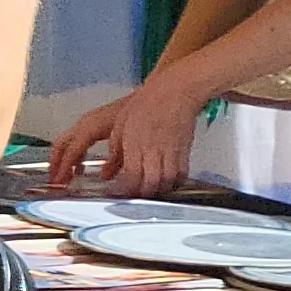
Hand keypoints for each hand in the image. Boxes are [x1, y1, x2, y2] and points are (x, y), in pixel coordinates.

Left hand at [52, 77, 210, 193]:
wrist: (174, 93)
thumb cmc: (144, 106)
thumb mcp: (119, 129)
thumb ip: (114, 155)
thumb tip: (106, 174)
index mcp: (136, 145)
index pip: (130, 177)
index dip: (123, 190)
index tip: (116, 194)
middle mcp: (155, 151)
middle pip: (150, 184)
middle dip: (140, 195)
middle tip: (131, 197)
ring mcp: (172, 153)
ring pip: (166, 183)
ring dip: (155, 192)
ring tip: (145, 193)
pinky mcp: (185, 153)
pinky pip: (180, 176)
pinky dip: (172, 185)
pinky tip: (164, 185)